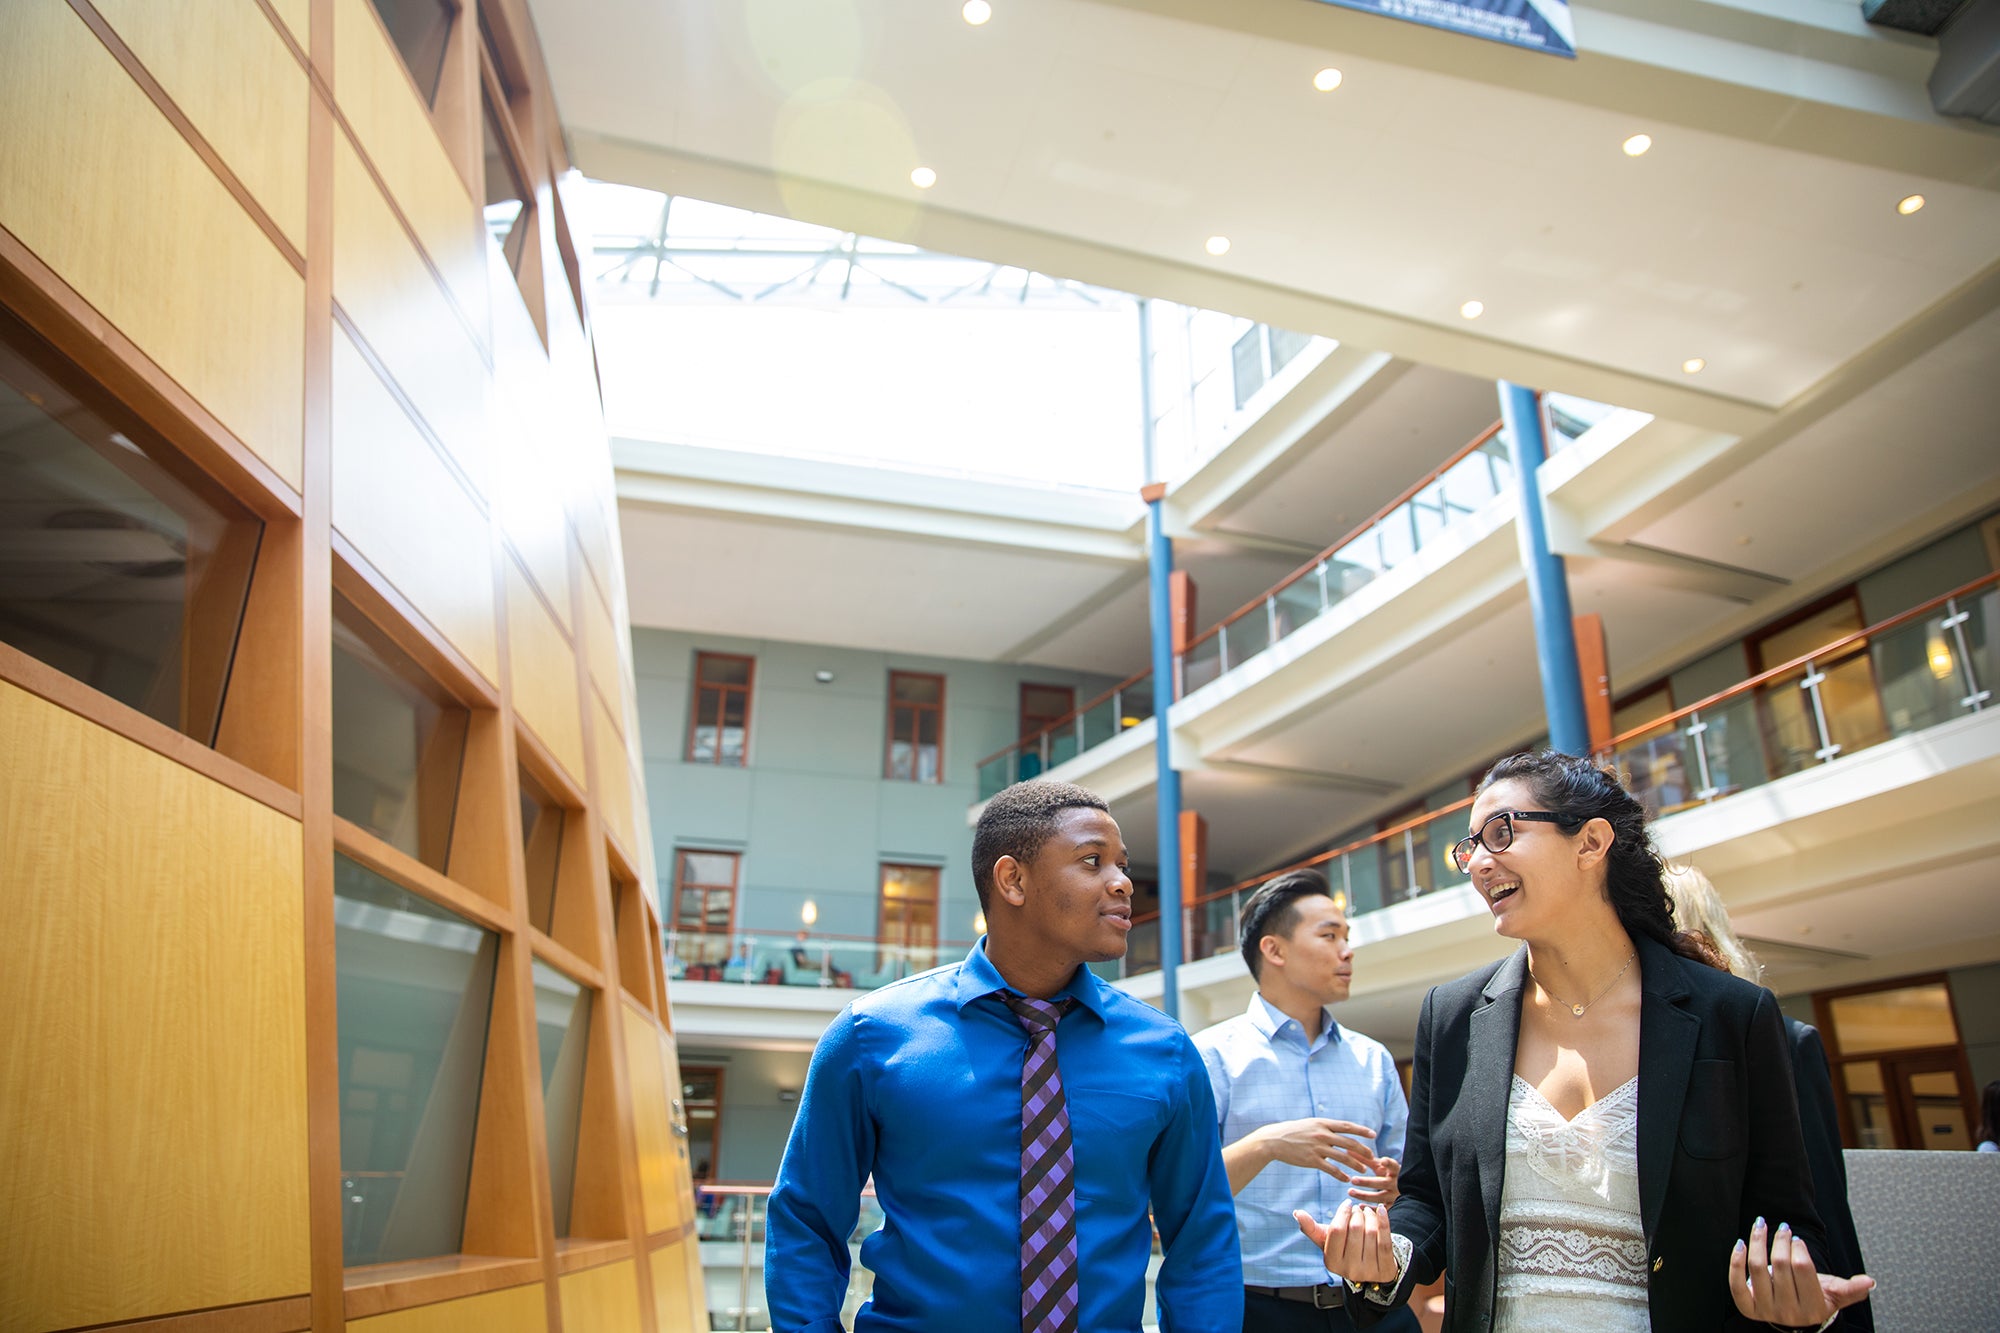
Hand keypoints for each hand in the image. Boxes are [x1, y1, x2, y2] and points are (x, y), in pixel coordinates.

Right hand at [1253, 1118, 1377, 1180]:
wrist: (1274, 1140)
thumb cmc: (1293, 1131)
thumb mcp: (1310, 1124)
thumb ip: (1325, 1128)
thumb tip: (1340, 1131)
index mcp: (1323, 1123)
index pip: (1347, 1126)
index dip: (1361, 1130)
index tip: (1373, 1134)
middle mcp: (1322, 1134)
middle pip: (1349, 1143)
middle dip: (1363, 1151)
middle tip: (1372, 1157)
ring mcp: (1317, 1148)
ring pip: (1343, 1157)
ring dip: (1355, 1165)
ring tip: (1363, 1170)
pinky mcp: (1312, 1160)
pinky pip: (1331, 1169)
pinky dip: (1341, 1175)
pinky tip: (1346, 1179)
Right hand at [1294, 1199, 1397, 1284]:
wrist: (1371, 1270)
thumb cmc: (1345, 1250)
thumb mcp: (1328, 1242)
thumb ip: (1312, 1228)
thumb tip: (1297, 1213)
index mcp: (1332, 1262)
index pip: (1336, 1230)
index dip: (1342, 1213)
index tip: (1347, 1203)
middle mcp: (1349, 1270)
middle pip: (1355, 1229)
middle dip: (1357, 1213)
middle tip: (1358, 1209)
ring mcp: (1368, 1271)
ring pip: (1371, 1232)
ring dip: (1370, 1215)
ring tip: (1368, 1211)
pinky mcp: (1385, 1269)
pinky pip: (1385, 1240)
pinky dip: (1384, 1221)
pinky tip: (1381, 1210)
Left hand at [1346, 1154, 1400, 1205]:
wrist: (1405, 1191)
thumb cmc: (1388, 1175)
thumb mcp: (1380, 1166)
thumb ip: (1366, 1159)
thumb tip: (1348, 1150)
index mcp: (1396, 1171)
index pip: (1394, 1166)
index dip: (1389, 1164)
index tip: (1383, 1161)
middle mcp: (1397, 1184)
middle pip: (1382, 1183)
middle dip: (1367, 1182)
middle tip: (1353, 1179)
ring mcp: (1395, 1197)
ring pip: (1380, 1197)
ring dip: (1364, 1195)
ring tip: (1350, 1191)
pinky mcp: (1393, 1207)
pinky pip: (1381, 1210)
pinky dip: (1371, 1208)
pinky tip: (1360, 1206)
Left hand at [1727, 1217, 1874, 1328]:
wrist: (1794, 1316)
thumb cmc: (1814, 1299)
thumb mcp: (1835, 1295)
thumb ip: (1851, 1289)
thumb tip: (1869, 1282)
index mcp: (1812, 1307)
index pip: (1803, 1269)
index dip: (1798, 1249)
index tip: (1797, 1240)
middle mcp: (1788, 1312)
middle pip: (1780, 1266)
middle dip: (1781, 1240)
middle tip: (1783, 1228)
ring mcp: (1766, 1310)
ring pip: (1757, 1268)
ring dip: (1758, 1241)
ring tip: (1761, 1225)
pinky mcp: (1748, 1307)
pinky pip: (1736, 1282)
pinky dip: (1736, 1260)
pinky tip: (1741, 1243)